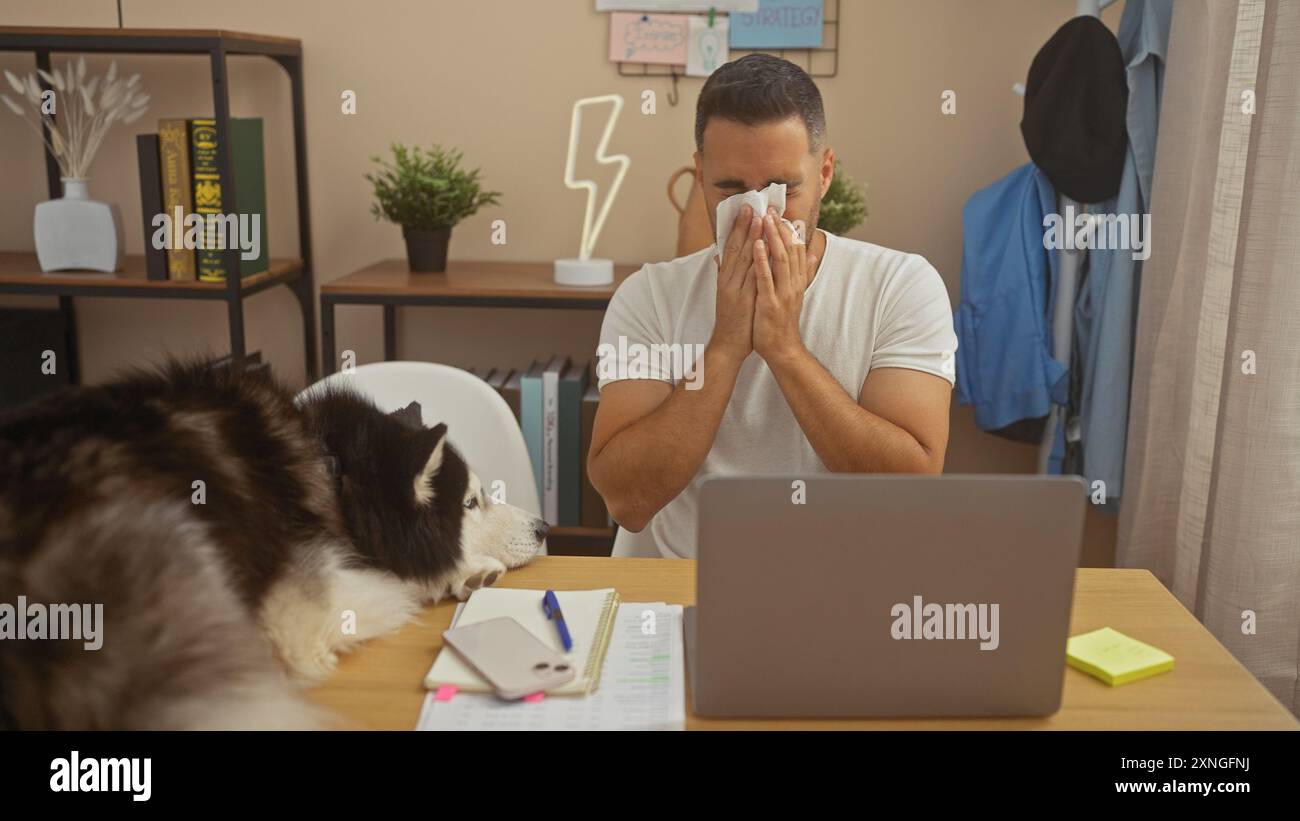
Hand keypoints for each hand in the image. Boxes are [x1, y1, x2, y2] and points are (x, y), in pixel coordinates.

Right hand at [709, 204, 762, 363]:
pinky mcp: (743, 300)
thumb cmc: (732, 319)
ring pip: (744, 259)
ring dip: (752, 237)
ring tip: (759, 219)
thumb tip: (719, 254)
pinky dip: (757, 261)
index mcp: (725, 277)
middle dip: (745, 226)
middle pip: (737, 248)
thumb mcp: (726, 293)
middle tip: (752, 205)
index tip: (747, 209)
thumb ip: (723, 272)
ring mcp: (735, 289)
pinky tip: (763, 248)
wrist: (729, 344)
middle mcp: (728, 280)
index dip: (739, 227)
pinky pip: (751, 276)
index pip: (732, 246)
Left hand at [753, 208, 817, 363]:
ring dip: (772, 237)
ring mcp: (783, 293)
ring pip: (779, 260)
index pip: (795, 249)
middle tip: (770, 208)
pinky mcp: (770, 303)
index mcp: (796, 280)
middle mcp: (793, 283)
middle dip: (779, 228)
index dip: (788, 230)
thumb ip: (803, 272)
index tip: (780, 212)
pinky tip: (757, 245)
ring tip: (764, 219)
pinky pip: (766, 278)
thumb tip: (813, 253)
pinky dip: (762, 260)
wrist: (782, 348)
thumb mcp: (796, 292)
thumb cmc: (783, 320)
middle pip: (788, 250)